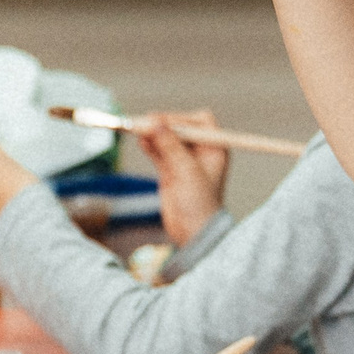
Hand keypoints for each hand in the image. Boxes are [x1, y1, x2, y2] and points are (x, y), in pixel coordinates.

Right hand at [138, 111, 229, 247]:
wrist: (193, 235)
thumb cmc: (200, 205)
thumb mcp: (187, 171)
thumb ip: (171, 146)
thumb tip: (156, 122)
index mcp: (216, 149)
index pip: (200, 122)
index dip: (181, 118)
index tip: (162, 121)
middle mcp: (202, 153)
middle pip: (180, 129)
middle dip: (163, 125)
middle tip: (145, 123)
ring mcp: (185, 162)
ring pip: (167, 140)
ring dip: (154, 135)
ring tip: (138, 130)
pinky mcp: (171, 172)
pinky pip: (159, 153)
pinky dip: (150, 146)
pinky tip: (141, 142)